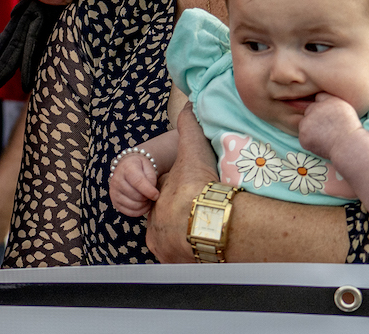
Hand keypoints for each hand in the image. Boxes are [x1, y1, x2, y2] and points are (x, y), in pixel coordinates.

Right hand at [109, 153, 158, 215]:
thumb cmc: (140, 167)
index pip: (137, 182)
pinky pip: (130, 212)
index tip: (157, 195)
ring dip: (144, 205)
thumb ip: (151, 178)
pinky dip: (140, 211)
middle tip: (152, 194)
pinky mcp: (115, 202)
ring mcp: (114, 192)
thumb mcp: (148, 166)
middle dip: (148, 197)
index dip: (149, 191)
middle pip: (137, 196)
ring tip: (147, 198)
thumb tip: (153, 195)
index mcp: (126, 168)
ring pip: (134, 206)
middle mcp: (117, 180)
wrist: (127, 168)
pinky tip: (143, 204)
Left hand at [146, 103, 217, 262]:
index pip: (166, 196)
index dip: (181, 194)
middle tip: (205, 218)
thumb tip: (189, 103)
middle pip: (171, 222)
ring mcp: (165, 247)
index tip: (197, 196)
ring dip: (190, 240)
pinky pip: (186, 261)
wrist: (208, 222)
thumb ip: (189, 126)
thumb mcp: (193, 150)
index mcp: (158, 199)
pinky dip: (196, 257)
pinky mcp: (176, 265)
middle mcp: (157, 225)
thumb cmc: (199, 186)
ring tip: (211, 235)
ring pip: (177, 242)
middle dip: (184, 219)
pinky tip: (211, 251)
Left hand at [299, 93, 363, 159]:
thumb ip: (332, 101)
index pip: (319, 98)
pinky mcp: (303, 135)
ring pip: (305, 123)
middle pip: (310, 110)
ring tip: (326, 136)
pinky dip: (310, 140)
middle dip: (315, 118)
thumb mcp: (346, 109)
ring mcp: (307, 122)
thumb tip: (319, 98)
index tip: (330, 116)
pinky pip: (303, 136)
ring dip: (311, 129)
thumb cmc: (351, 130)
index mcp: (328, 100)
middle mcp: (315, 108)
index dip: (324, 108)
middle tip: (328, 128)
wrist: (350, 147)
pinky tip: (322, 143)